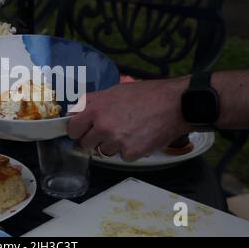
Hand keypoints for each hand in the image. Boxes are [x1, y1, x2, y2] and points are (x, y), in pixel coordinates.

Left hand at [67, 78, 191, 161]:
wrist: (175, 104)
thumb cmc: (146, 94)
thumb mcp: (114, 91)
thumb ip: (93, 102)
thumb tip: (77, 112)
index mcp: (95, 108)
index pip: (72, 128)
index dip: (77, 130)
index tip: (82, 131)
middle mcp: (103, 125)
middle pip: (85, 143)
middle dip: (94, 139)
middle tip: (108, 132)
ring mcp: (116, 140)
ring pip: (104, 151)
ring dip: (113, 145)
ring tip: (128, 131)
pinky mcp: (131, 152)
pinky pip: (123, 157)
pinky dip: (130, 150)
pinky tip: (139, 137)